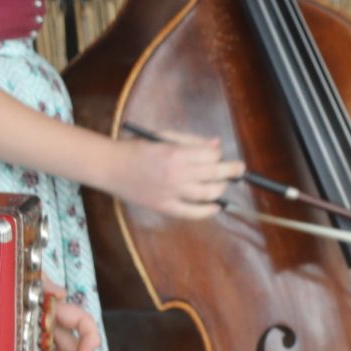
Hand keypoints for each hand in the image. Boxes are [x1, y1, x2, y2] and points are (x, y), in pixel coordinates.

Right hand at [114, 127, 243, 218]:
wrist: (110, 166)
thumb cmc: (136, 148)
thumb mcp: (163, 137)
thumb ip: (191, 141)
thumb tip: (216, 145)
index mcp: (175, 153)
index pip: (210, 156)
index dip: (219, 155)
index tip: (220, 155)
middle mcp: (176, 174)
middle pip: (214, 174)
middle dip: (231, 171)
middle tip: (240, 169)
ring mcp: (171, 193)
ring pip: (207, 194)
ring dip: (221, 189)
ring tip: (223, 185)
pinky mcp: (164, 207)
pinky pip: (191, 213)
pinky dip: (207, 211)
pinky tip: (216, 206)